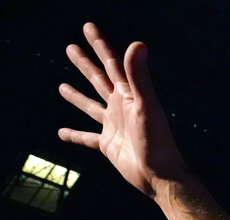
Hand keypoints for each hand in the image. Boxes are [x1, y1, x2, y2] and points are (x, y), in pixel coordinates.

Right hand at [58, 23, 186, 196]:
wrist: (161, 175)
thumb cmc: (158, 142)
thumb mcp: (146, 106)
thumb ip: (139, 77)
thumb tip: (138, 43)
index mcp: (130, 95)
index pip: (112, 64)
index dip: (99, 45)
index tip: (88, 27)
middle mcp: (121, 108)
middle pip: (99, 80)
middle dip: (85, 64)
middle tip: (70, 47)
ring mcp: (115, 126)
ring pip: (91, 106)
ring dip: (77, 96)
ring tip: (62, 86)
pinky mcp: (109, 146)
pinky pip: (87, 138)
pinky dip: (75, 135)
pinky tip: (61, 132)